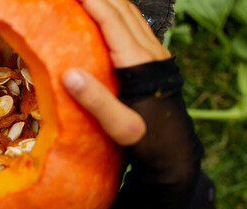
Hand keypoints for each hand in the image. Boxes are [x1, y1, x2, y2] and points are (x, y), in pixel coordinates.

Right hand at [64, 1, 206, 208]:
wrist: (177, 154)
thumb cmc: (148, 143)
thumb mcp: (121, 128)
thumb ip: (97, 102)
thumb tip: (69, 74)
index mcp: (140, 64)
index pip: (113, 22)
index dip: (93, 3)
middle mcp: (151, 53)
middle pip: (124, 11)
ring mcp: (156, 55)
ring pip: (132, 16)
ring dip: (109, 2)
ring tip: (87, 2)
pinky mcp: (156, 61)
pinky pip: (135, 27)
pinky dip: (117, 14)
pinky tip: (105, 17)